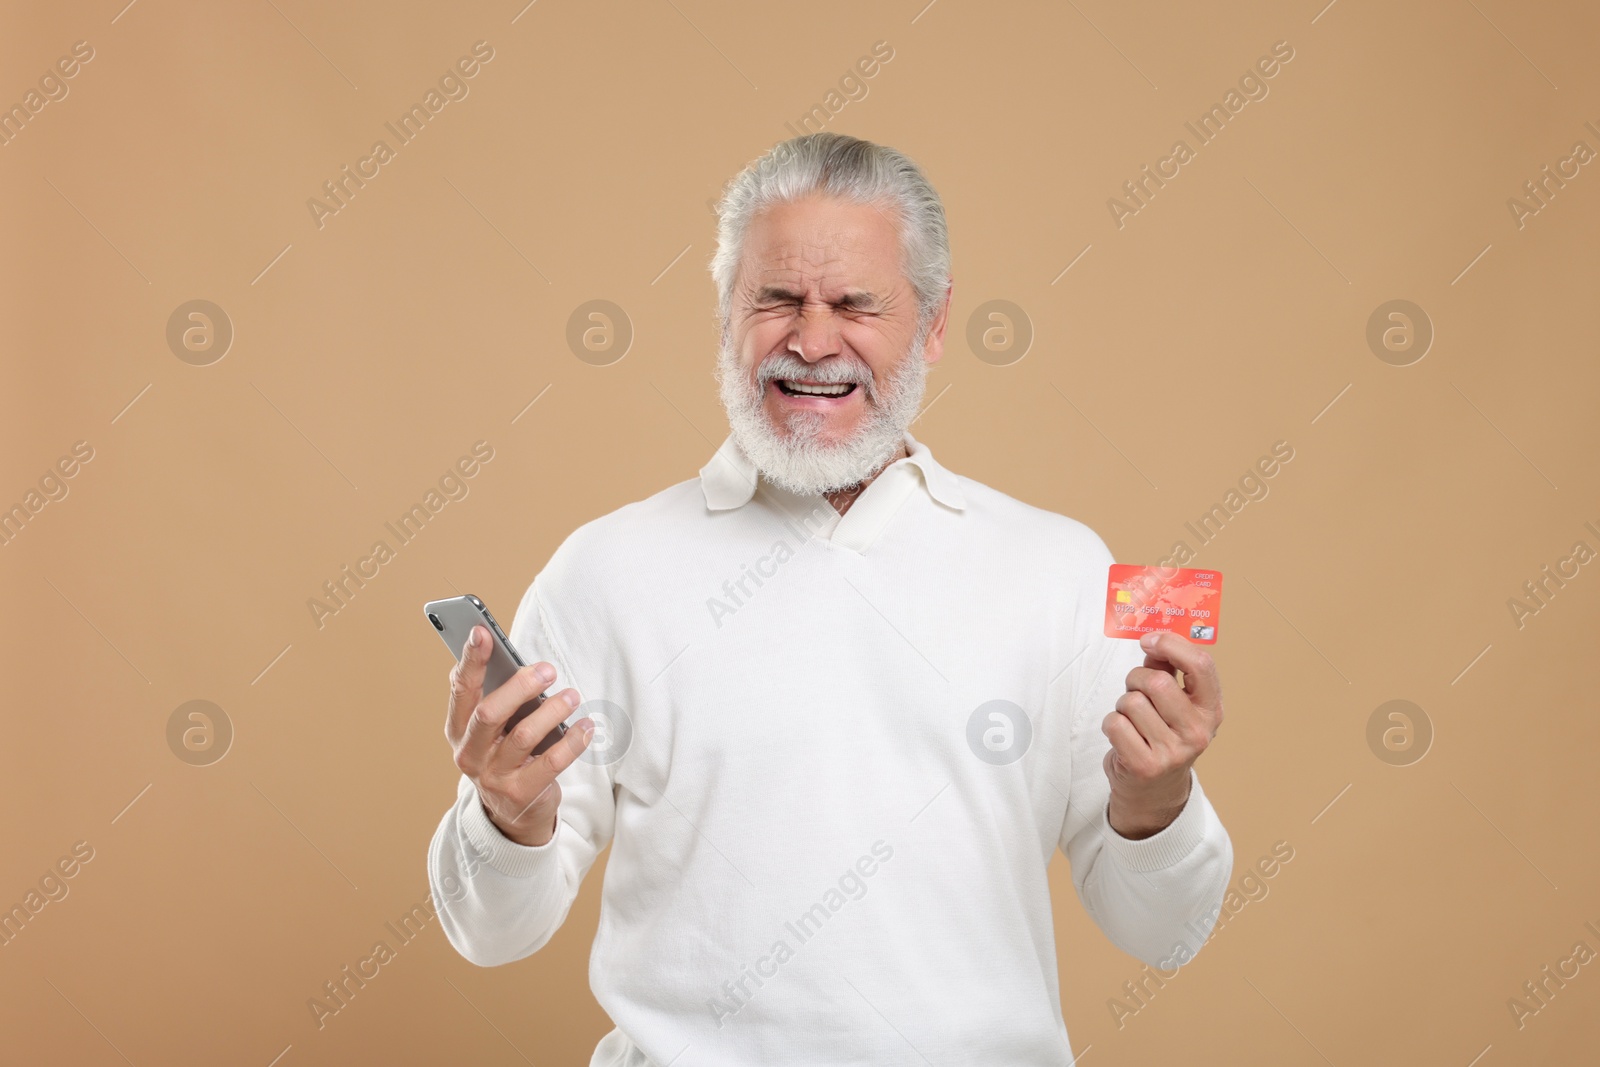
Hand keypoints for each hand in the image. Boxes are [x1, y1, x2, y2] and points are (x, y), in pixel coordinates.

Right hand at [445, 625, 593, 846]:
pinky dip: (572, 741)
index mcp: (458, 729)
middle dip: (520, 686)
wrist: (511, 814)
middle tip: (548, 670)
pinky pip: (551, 762)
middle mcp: (469, 754)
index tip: (482, 632)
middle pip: (490, 713)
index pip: (461, 690)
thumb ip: (492, 694)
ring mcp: (493, 777)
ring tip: (571, 695)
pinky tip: (585, 727)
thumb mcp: (491, 729)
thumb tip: (502, 654)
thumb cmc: (505, 754)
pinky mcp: (521, 794)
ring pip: (523, 736)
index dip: (471, 660)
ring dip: (552, 711)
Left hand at [1101, 631, 1223, 839]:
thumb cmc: (1161, 734)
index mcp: (1211, 709)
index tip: (1150, 641)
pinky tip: (1124, 736)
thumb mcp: (1175, 702)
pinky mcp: (1145, 766)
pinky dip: (1112, 724)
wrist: (1154, 790)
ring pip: (1131, 702)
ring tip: (1132, 719)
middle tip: (1135, 690)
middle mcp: (1197, 731)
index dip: (1171, 644)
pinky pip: (1115, 724)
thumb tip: (1153, 637)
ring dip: (1122, 704)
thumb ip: (1167, 669)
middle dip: (1135, 679)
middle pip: (1156, 682)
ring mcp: (1172, 752)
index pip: (1201, 665)